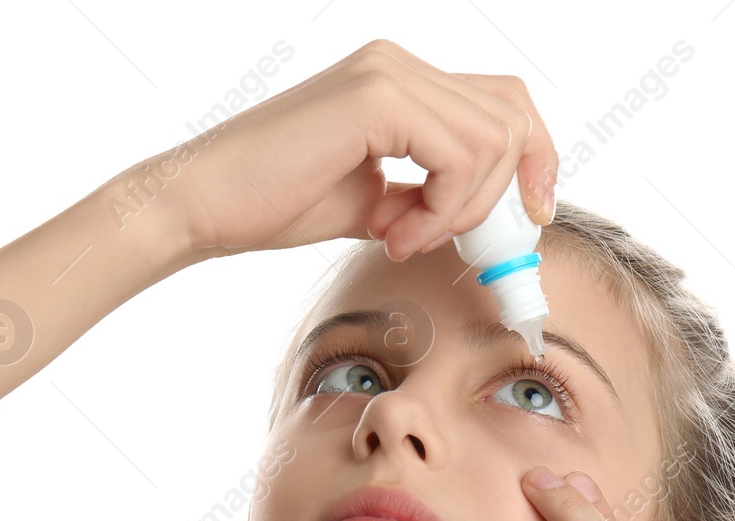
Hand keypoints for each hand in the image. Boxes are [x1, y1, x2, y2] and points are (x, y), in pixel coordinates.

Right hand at [140, 39, 557, 262]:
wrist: (201, 204)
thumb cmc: (269, 203)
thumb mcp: (371, 203)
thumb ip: (424, 197)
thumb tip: (480, 220)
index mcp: (399, 81)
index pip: (502, 105)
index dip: (532, 160)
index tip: (527, 218)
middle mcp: (399, 64)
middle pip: (512, 115)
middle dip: (503, 194)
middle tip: (455, 242)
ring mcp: (388, 73)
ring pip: (493, 140)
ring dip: (462, 209)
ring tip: (405, 239)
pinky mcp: (376, 98)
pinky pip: (458, 155)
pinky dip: (442, 207)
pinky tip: (394, 233)